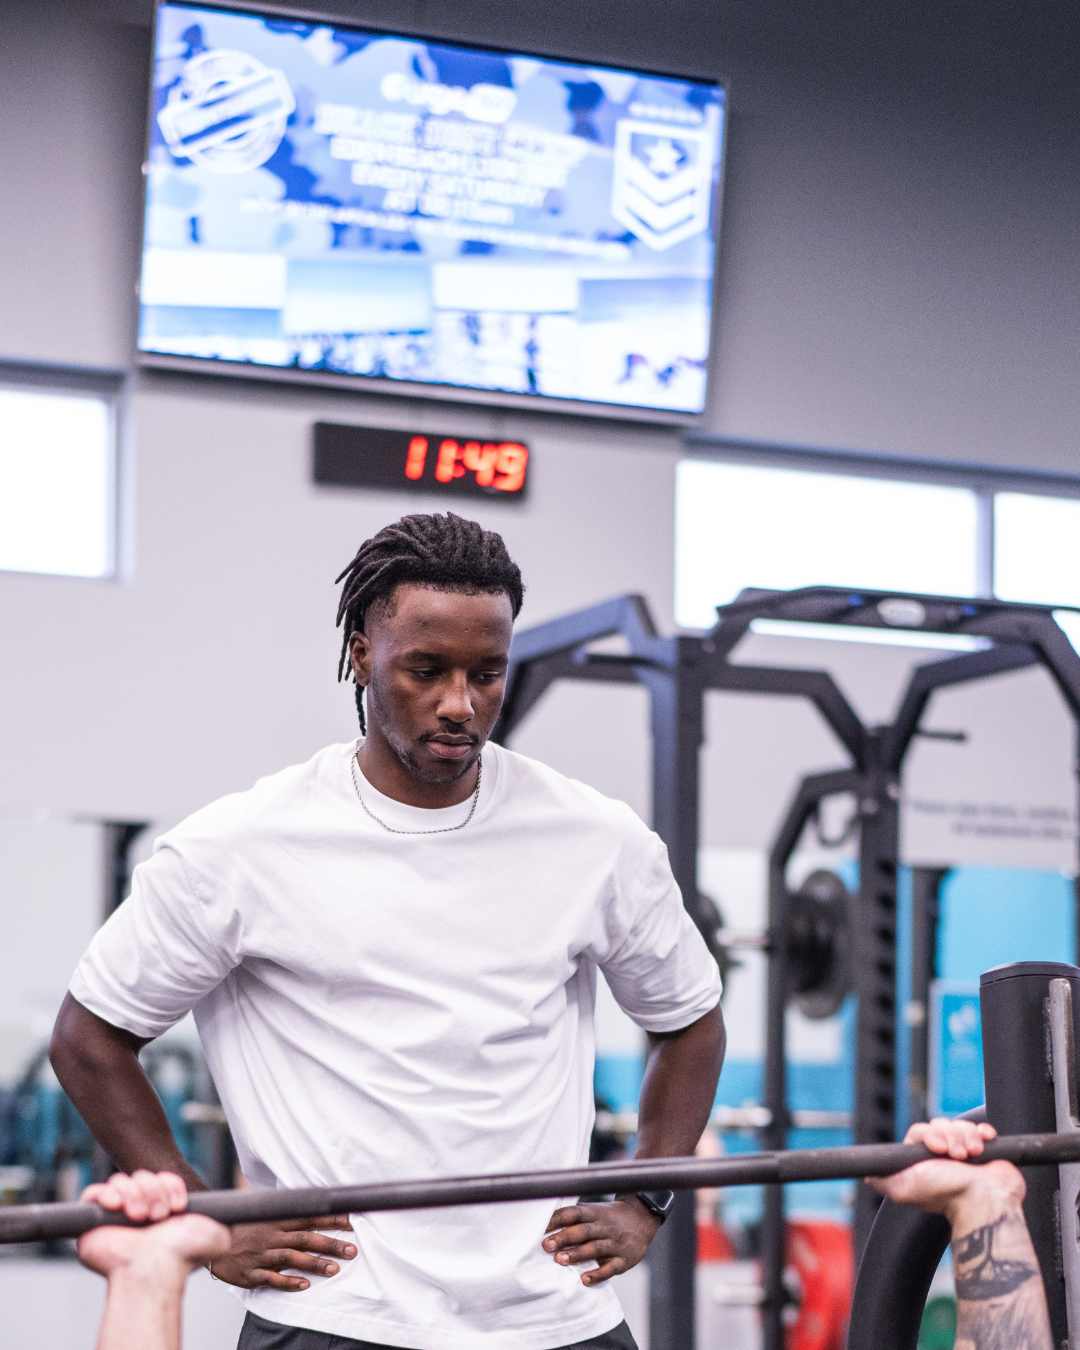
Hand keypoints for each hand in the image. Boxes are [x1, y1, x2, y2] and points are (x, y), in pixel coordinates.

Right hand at [77, 1171, 229, 1279]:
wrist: (155, 1270)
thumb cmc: (181, 1255)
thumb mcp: (216, 1232)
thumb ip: (225, 1218)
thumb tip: (234, 1213)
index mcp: (162, 1213)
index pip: (161, 1179)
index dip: (170, 1184)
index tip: (179, 1204)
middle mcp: (138, 1213)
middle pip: (142, 1176)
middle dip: (154, 1189)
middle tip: (159, 1215)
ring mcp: (114, 1217)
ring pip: (121, 1181)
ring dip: (134, 1193)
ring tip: (140, 1217)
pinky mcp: (91, 1222)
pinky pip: (93, 1193)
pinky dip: (106, 1193)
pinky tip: (117, 1206)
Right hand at [208, 1214, 356, 1290]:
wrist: (206, 1235)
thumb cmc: (238, 1223)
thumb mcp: (260, 1208)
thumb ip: (281, 1205)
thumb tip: (305, 1195)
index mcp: (275, 1219)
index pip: (308, 1216)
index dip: (330, 1219)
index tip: (350, 1221)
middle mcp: (271, 1235)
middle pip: (306, 1238)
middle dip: (330, 1243)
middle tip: (352, 1250)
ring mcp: (261, 1255)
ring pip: (293, 1258)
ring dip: (315, 1264)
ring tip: (335, 1269)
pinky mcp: (251, 1273)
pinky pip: (272, 1279)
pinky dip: (288, 1282)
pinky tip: (304, 1285)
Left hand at [542, 1197, 661, 1285]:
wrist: (641, 1219)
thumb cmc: (608, 1218)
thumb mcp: (594, 1211)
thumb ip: (574, 1217)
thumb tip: (544, 1222)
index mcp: (595, 1213)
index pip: (574, 1213)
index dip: (558, 1219)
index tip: (541, 1227)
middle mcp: (605, 1227)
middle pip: (583, 1231)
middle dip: (564, 1238)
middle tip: (546, 1245)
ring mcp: (615, 1243)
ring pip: (595, 1248)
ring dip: (577, 1255)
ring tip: (560, 1260)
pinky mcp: (624, 1260)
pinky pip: (611, 1268)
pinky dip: (598, 1274)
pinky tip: (584, 1280)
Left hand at [869, 1118, 1023, 1219]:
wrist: (985, 1201)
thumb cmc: (946, 1195)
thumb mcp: (903, 1188)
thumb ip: (883, 1179)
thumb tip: (867, 1176)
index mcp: (925, 1162)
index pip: (922, 1131)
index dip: (930, 1135)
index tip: (938, 1148)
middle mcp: (944, 1156)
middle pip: (942, 1125)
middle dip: (950, 1137)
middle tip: (956, 1156)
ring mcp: (966, 1152)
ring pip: (961, 1126)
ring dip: (967, 1138)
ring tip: (972, 1156)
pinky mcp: (987, 1151)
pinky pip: (981, 1129)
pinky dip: (983, 1133)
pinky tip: (984, 1145)